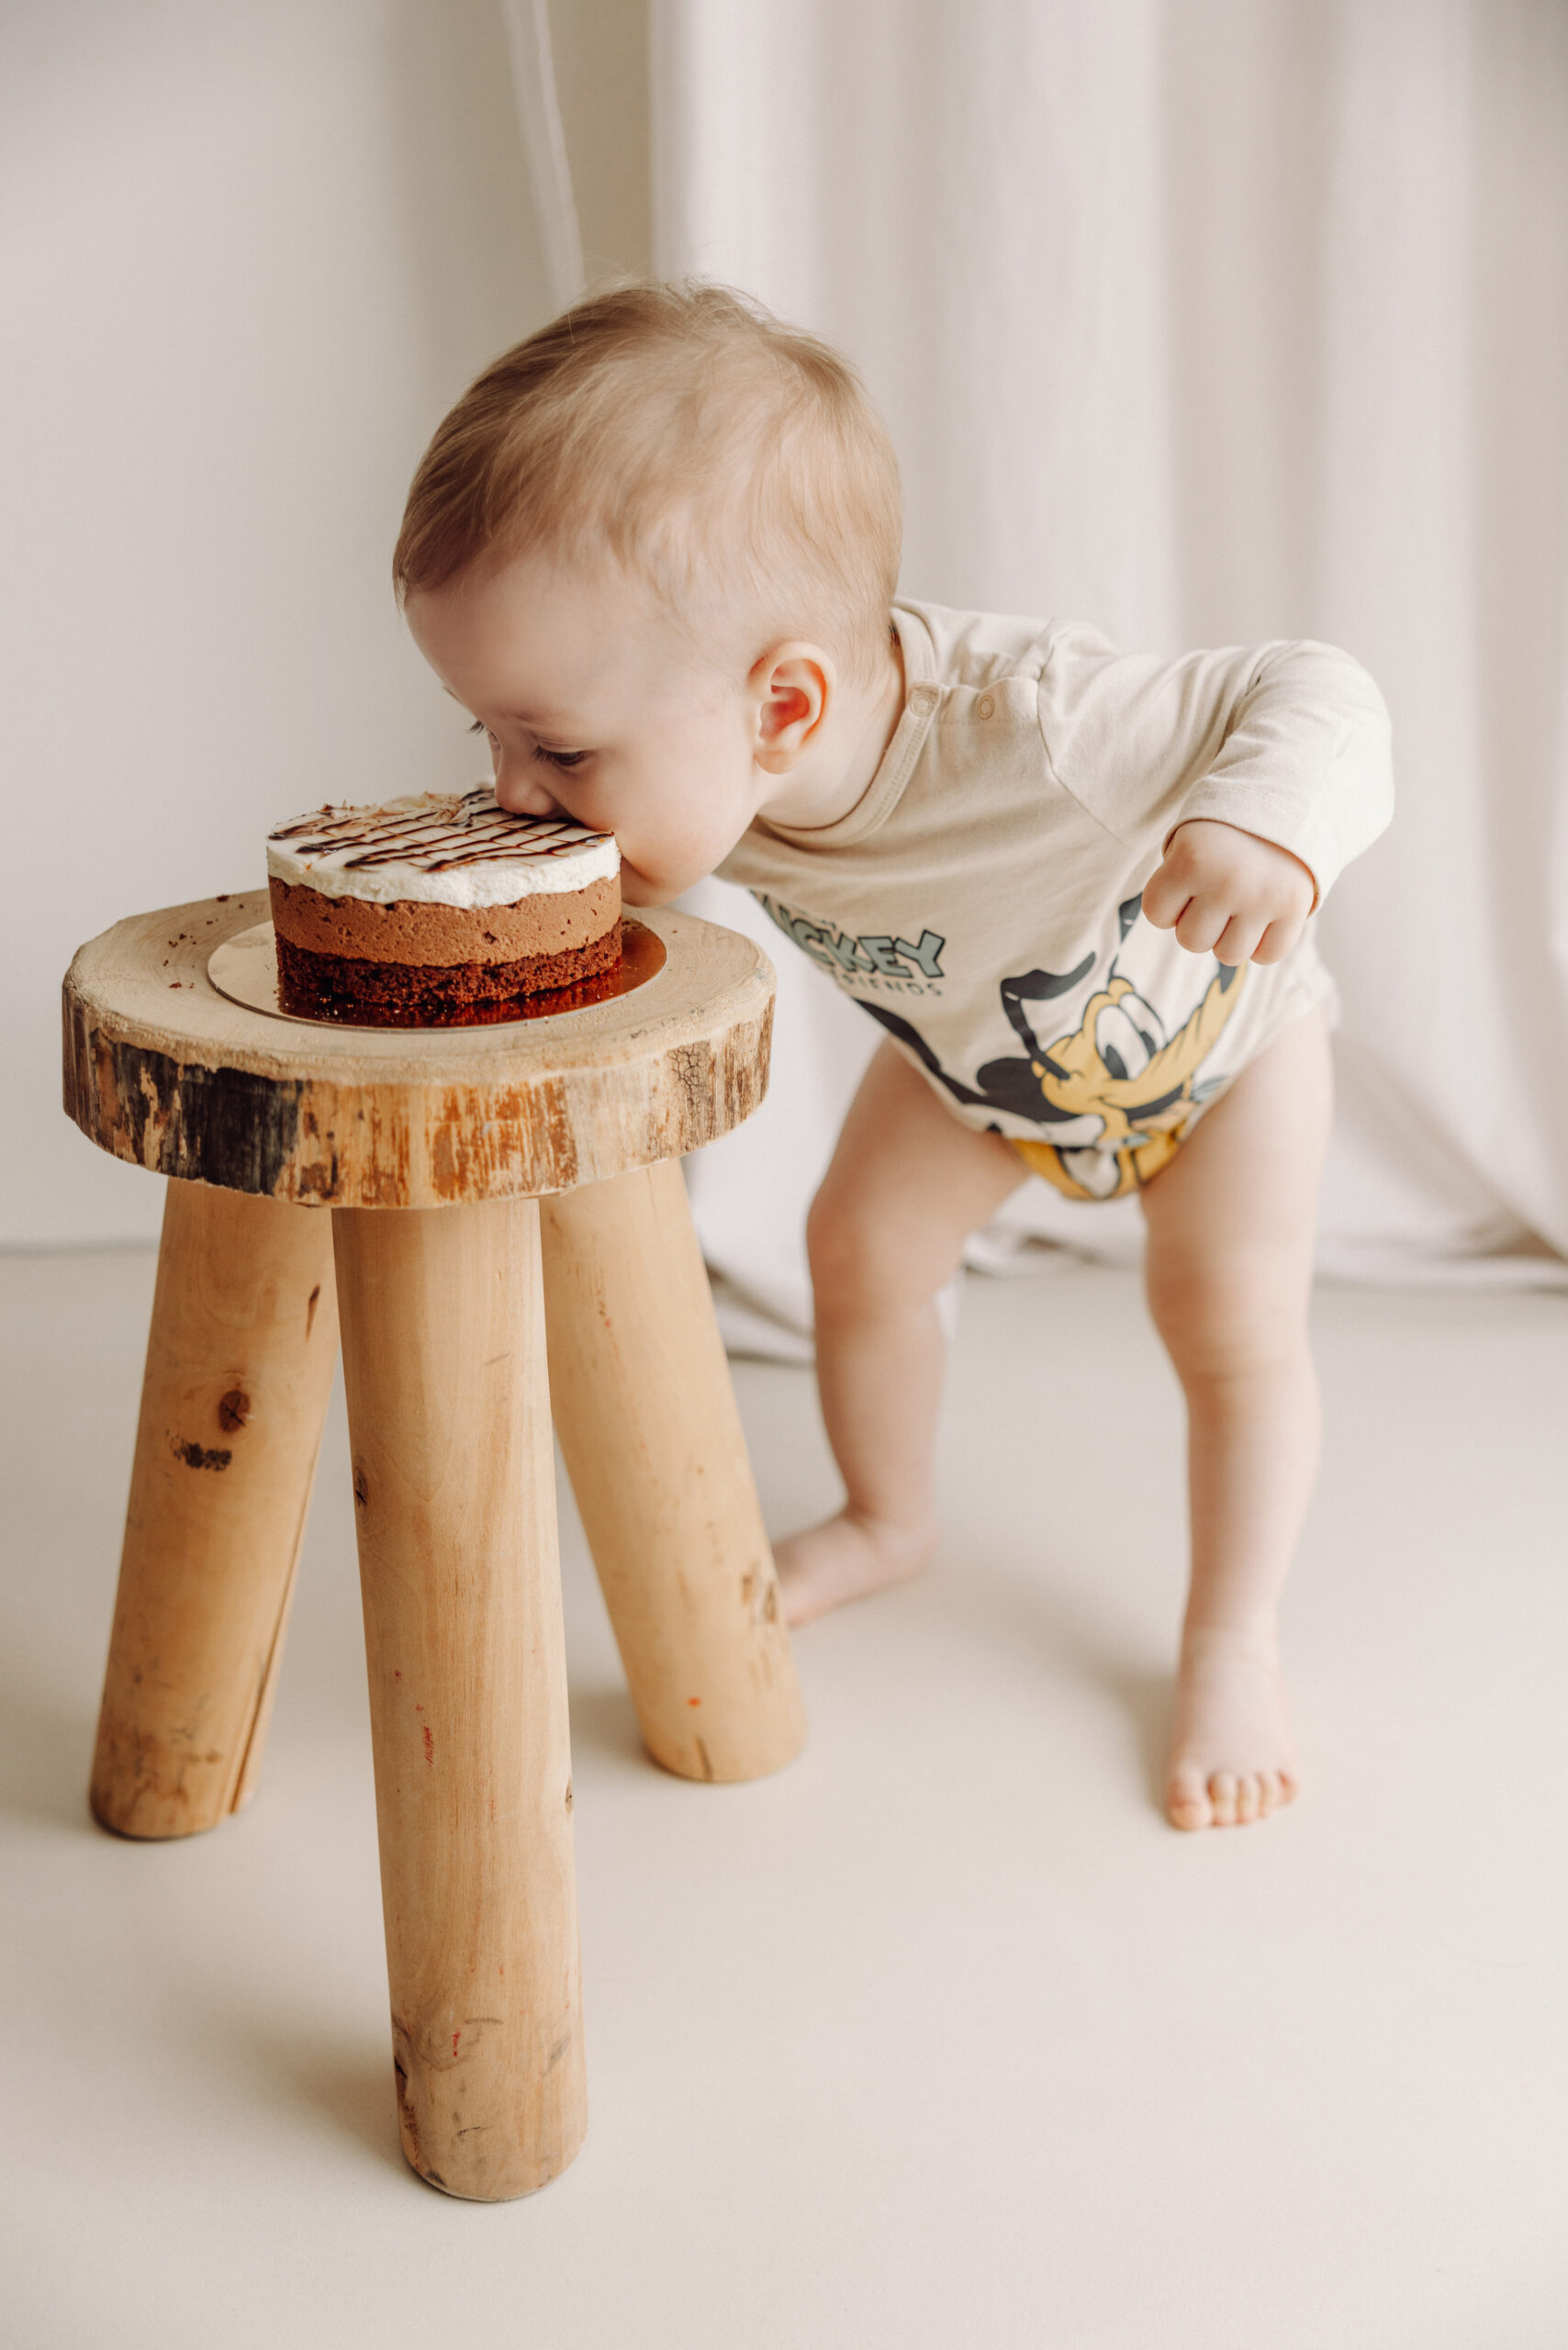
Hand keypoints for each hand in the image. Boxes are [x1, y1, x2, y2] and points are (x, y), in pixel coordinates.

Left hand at [1141, 819, 1314, 965]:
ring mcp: (1263, 897)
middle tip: (1217, 890)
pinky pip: (1266, 955)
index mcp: (1191, 859)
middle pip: (1191, 941)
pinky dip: (1263, 943)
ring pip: (1229, 954)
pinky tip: (1265, 915)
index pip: (1157, 914)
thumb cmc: (1224, 831)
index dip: (1169, 901)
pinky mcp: (1295, 908)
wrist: (1287, 797)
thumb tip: (1192, 938)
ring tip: (1241, 903)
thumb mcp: (1189, 840)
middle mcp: (1226, 881)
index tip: (1186, 880)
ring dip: (1231, 936)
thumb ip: (1177, 885)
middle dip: (1200, 921)